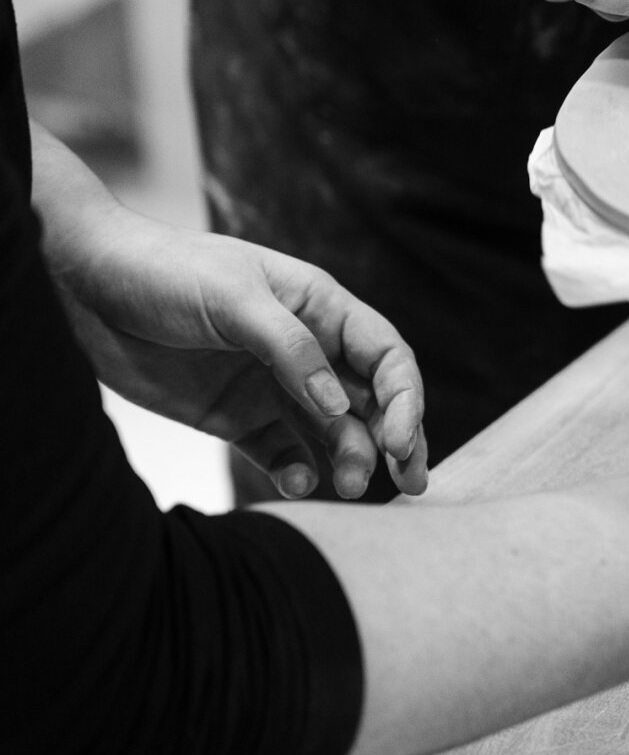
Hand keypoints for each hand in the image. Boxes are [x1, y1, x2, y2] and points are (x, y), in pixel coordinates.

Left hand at [52, 207, 427, 500]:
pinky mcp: (237, 418)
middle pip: (371, 400)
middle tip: (411, 482)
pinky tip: (296, 481)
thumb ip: (291, 350)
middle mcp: (307, 349)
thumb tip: (338, 407)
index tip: (398, 441)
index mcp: (321, 308)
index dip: (404, 398)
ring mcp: (273, 386)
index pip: (386, 357)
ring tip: (347, 487)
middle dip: (396, 440)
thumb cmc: (166, 271)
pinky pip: (281, 453)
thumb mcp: (235, 299)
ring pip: (333, 433)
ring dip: (349, 460)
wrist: (85, 286)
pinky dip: (296, 472)